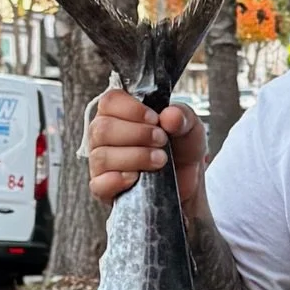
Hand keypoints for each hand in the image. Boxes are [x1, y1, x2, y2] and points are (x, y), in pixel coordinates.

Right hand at [88, 87, 205, 210]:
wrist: (188, 183)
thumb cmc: (182, 150)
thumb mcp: (190, 128)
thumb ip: (183, 117)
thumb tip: (170, 116)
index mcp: (119, 113)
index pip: (110, 101)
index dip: (132, 109)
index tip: (155, 119)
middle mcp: (104, 136)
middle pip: (102, 128)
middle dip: (137, 134)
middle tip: (162, 141)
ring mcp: (101, 163)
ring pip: (102, 156)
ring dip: (135, 157)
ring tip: (160, 161)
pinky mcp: (104, 188)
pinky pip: (99, 184)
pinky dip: (117, 180)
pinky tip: (136, 178)